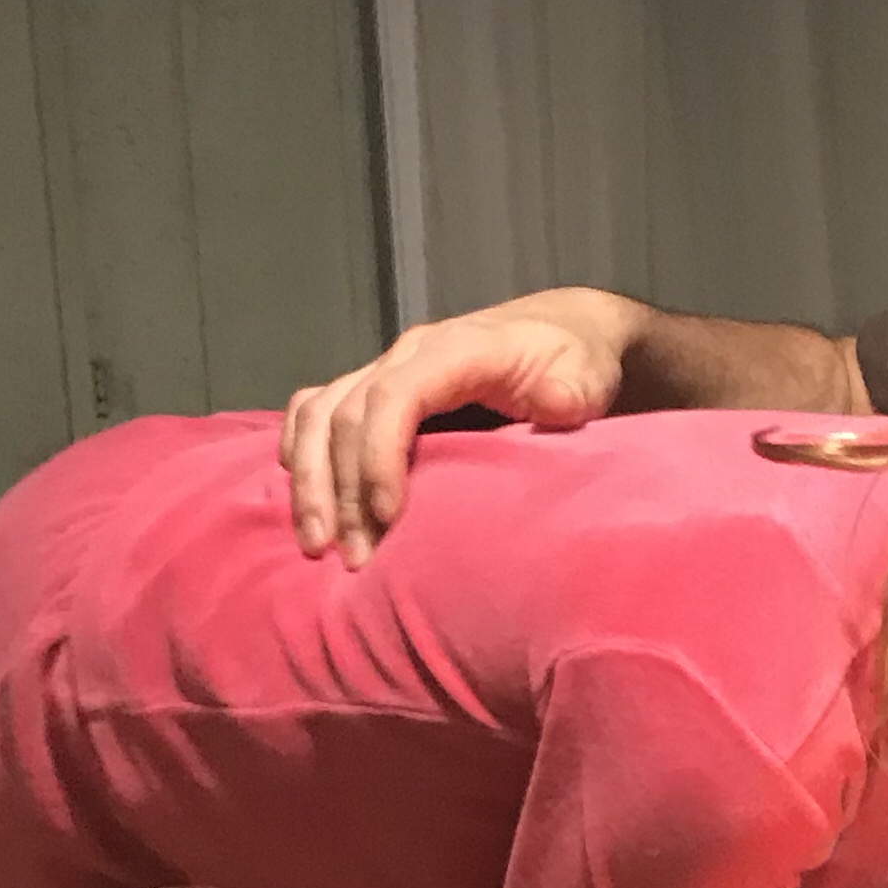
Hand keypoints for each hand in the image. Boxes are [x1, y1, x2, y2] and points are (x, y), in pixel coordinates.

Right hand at [279, 288, 647, 566]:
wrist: (563, 330)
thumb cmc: (575, 359)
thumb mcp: (587, 374)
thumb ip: (572, 391)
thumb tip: (556, 402)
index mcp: (456, 349)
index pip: (394, 396)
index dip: (379, 455)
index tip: (386, 517)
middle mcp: (407, 354)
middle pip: (344, 415)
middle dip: (341, 490)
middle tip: (353, 557)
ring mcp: (384, 369)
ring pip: (317, 415)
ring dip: (310, 481)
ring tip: (317, 545)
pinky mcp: (373, 387)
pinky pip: (313, 411)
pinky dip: (300, 454)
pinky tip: (306, 504)